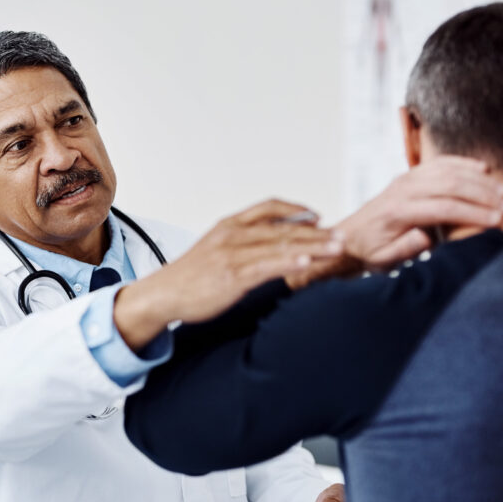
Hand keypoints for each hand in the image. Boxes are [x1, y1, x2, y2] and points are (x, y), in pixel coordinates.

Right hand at [114, 199, 341, 350]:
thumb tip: (268, 247)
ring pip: (280, 245)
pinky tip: (307, 263)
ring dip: (313, 246)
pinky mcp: (232, 275)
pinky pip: (267, 266)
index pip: (268, 206)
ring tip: (336, 248)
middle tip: (341, 236)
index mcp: (228, 225)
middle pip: (282, 227)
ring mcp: (232, 254)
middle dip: (316, 232)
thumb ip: (240, 244)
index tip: (318, 218)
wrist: (162, 294)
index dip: (296, 210)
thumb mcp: (215, 251)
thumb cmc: (190, 278)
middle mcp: (232, 234)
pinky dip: (289, 262)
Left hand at [337, 156, 502, 269]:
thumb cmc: (371, 252)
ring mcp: (406, 179)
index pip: (444, 208)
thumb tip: (427, 237)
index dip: (473, 214)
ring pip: (448, 171)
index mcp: (398, 212)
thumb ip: (405, 249)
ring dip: (478, 180)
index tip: (497, 222)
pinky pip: (440, 163)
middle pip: (451, 185)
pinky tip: (483, 169)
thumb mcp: (385, 260)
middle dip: (483, 196)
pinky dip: (463, 164)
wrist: (350, 237)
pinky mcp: (410, 175)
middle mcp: (403, 190)